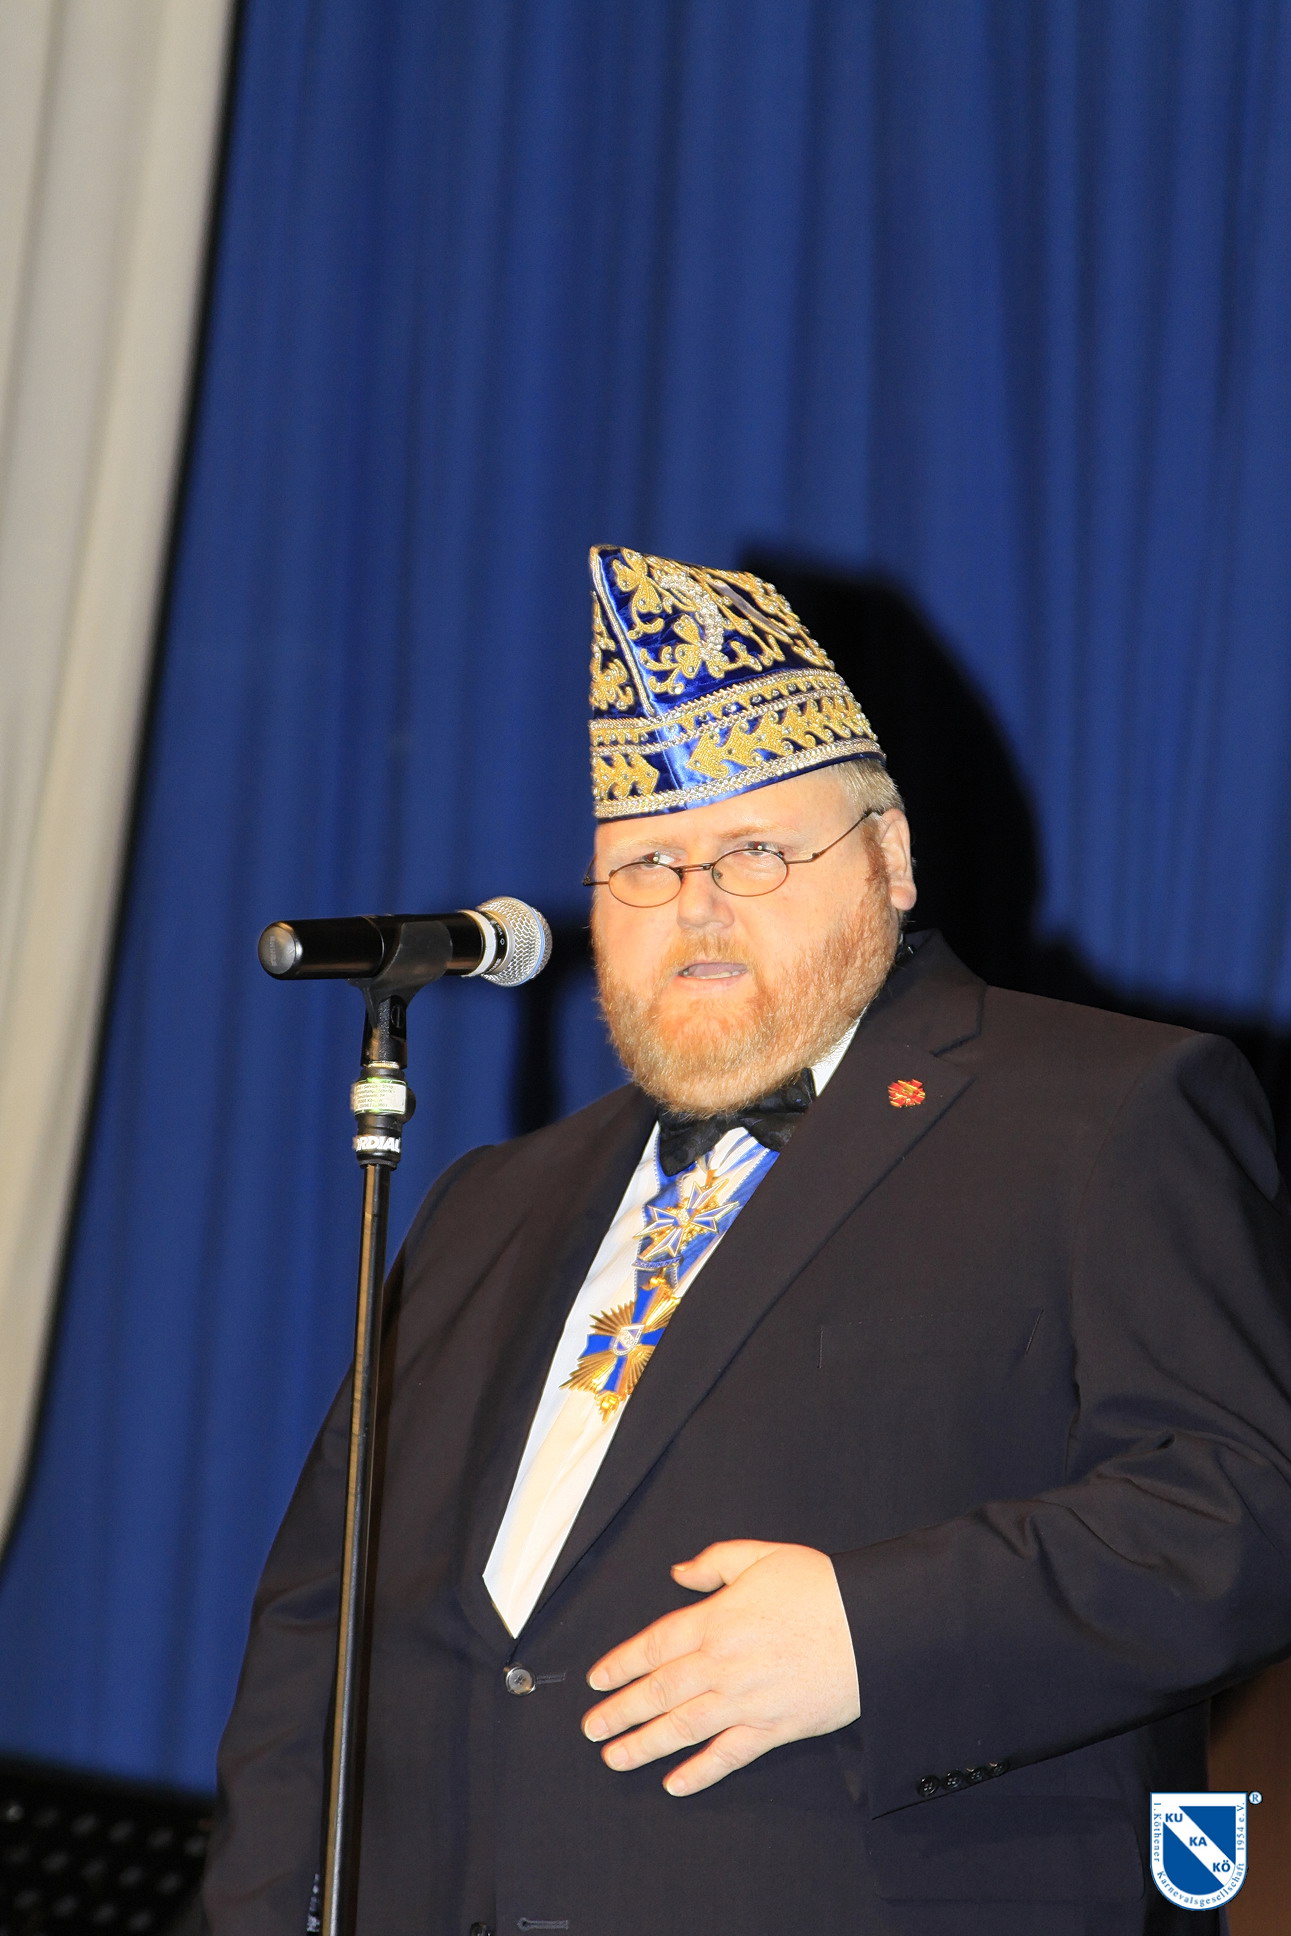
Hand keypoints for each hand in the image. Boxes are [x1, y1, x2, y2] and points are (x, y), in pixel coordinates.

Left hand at [582, 1540, 859, 1794]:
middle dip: (620, 1712)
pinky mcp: (774, 1727)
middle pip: (659, 1692)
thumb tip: (679, 1573)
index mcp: (716, 1620)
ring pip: (684, 1728)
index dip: (620, 1665)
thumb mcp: (761, 1557)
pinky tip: (675, 1784)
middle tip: (592, 1728)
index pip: (653, 1646)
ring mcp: (746, 1700)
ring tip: (616, 1758)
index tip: (597, 1681)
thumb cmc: (820, 1587)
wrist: (872, 1626)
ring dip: (645, 1744)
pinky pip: (728, 1755)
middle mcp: (723, 1664)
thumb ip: (714, 1563)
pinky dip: (700, 1772)